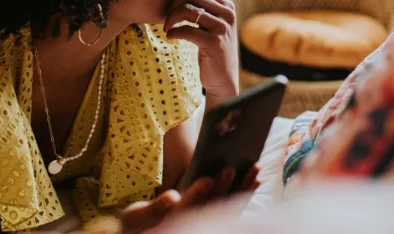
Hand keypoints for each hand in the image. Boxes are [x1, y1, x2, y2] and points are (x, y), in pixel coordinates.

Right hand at [120, 165, 259, 233]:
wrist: (147, 232)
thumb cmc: (140, 223)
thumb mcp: (138, 217)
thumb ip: (155, 209)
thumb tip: (173, 198)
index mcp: (174, 224)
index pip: (187, 211)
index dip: (197, 195)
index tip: (206, 179)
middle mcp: (194, 225)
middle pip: (212, 208)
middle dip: (222, 187)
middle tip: (230, 168)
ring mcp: (207, 224)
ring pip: (229, 209)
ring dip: (241, 189)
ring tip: (254, 170)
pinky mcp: (217, 221)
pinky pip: (235, 209)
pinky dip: (245, 194)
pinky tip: (256, 181)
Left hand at [164, 0, 238, 99]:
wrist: (223, 78)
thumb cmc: (212, 49)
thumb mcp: (212, 24)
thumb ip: (203, 7)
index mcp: (227, 6)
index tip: (172, 6)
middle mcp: (227, 14)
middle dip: (173, 5)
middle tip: (167, 19)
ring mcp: (222, 28)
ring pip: (188, 11)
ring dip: (171, 18)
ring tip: (167, 28)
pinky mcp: (214, 43)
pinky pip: (186, 30)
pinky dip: (173, 32)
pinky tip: (170, 36)